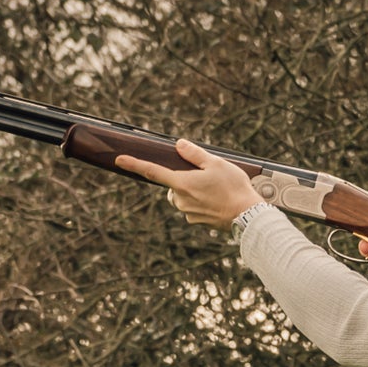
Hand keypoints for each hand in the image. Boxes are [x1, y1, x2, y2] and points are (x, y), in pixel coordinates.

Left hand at [115, 138, 261, 228]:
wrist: (247, 217)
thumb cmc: (233, 188)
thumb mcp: (215, 163)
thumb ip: (194, 154)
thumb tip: (179, 144)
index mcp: (182, 184)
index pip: (152, 172)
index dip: (135, 164)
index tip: (120, 160)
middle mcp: (180, 200)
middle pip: (172, 185)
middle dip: (183, 179)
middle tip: (207, 176)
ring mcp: (188, 213)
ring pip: (183, 197)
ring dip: (194, 191)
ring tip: (217, 189)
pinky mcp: (197, 222)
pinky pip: (194, 208)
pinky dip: (202, 202)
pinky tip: (219, 200)